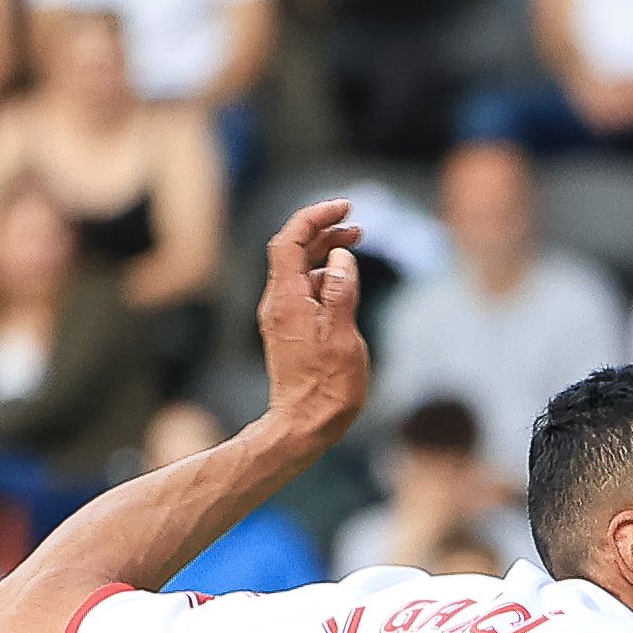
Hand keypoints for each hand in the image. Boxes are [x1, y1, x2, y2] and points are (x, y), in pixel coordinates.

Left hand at [252, 199, 370, 439]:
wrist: (303, 426)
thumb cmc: (326, 387)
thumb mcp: (342, 336)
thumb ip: (340, 291)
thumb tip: (340, 257)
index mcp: (287, 299)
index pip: (289, 241)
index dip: (313, 217)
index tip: (343, 207)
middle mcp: (277, 304)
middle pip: (291, 251)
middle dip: (321, 230)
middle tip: (355, 223)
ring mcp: (280, 318)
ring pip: (297, 269)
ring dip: (323, 251)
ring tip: (354, 243)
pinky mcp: (288, 331)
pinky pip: (301, 289)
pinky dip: (322, 274)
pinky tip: (342, 280)